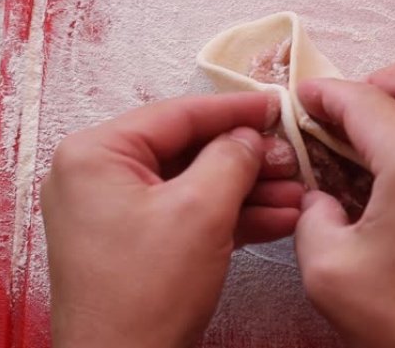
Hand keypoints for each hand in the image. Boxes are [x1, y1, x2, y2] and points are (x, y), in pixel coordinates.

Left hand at [40, 93, 302, 347]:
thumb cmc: (146, 291)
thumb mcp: (200, 211)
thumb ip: (231, 159)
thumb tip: (250, 136)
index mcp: (98, 155)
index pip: (178, 114)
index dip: (234, 109)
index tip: (275, 104)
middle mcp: (101, 177)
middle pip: (190, 151)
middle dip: (248, 161)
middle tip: (291, 159)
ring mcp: (119, 213)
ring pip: (196, 185)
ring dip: (249, 192)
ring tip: (297, 194)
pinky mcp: (139, 242)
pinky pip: (191, 216)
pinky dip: (233, 217)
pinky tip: (279, 219)